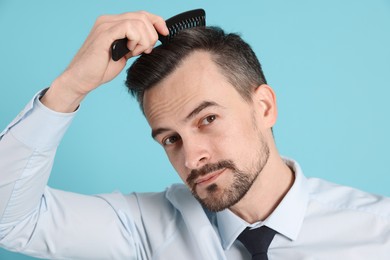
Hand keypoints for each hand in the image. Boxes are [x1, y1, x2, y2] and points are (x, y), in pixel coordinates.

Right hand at [41, 11, 167, 111]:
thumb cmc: (100, 69)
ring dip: (144, 39)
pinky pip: (129, 27)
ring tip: (136, 52)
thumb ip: (135, 44)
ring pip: (139, 21)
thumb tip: (152, 40)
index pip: (141, 14)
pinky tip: (130, 51)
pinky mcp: (104, 34)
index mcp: (113, 23)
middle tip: (146, 51)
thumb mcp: (124, 54)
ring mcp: (105, 25)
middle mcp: (109, 20)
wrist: (81, 79)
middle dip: (152, 35)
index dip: (157, 21)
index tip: (165, 34)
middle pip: (143, 16)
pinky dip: (136, 40)